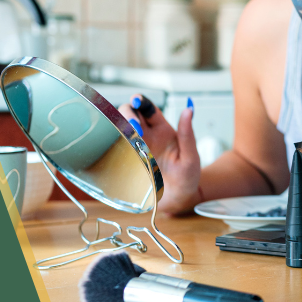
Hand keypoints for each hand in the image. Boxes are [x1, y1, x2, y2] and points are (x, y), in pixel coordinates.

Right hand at [118, 95, 200, 214]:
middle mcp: (146, 135)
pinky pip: (114, 147)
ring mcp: (134, 147)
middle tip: (134, 128)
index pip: (148, 108)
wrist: (177, 201)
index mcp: (162, 128)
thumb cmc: (188, 178)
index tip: (136, 101)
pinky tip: (115, 148)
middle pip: (129, 113)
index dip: (140, 101)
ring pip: (118, 128)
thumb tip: (188, 110)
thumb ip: (188, 135)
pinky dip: (110, 143)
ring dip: (118, 128)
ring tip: (128, 140)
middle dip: (127, 115)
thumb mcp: (191, 157)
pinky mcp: (125, 161)